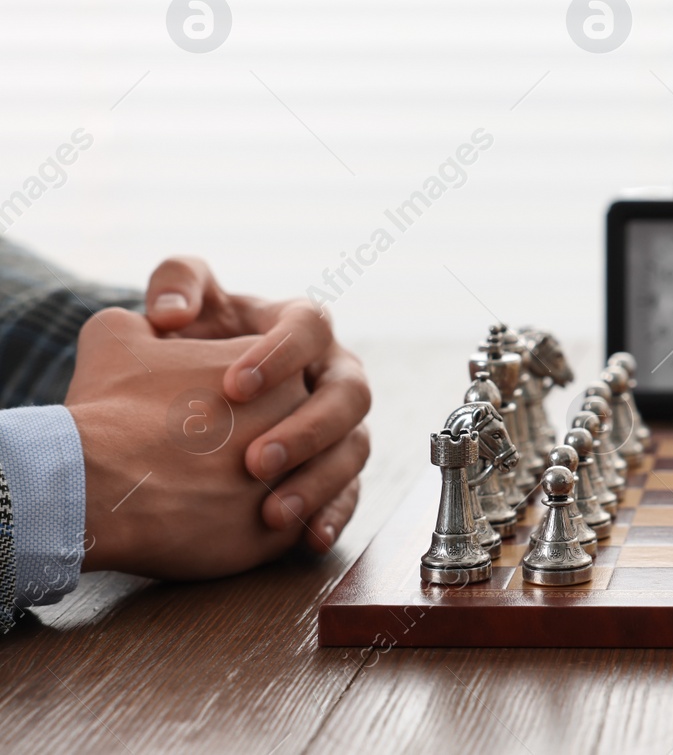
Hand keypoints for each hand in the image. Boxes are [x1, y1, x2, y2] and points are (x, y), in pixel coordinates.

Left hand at [67, 309, 343, 578]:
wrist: (182, 408)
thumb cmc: (181, 351)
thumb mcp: (175, 307)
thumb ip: (175, 283)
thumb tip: (171, 312)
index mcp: (301, 327)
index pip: (311, 326)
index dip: (280, 355)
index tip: (232, 386)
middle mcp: (332, 373)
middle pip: (350, 393)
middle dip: (308, 428)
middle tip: (255, 459)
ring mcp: (339, 426)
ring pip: (355, 448)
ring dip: (319, 480)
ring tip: (273, 510)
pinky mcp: (334, 471)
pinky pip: (349, 494)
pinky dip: (331, 515)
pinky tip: (304, 536)